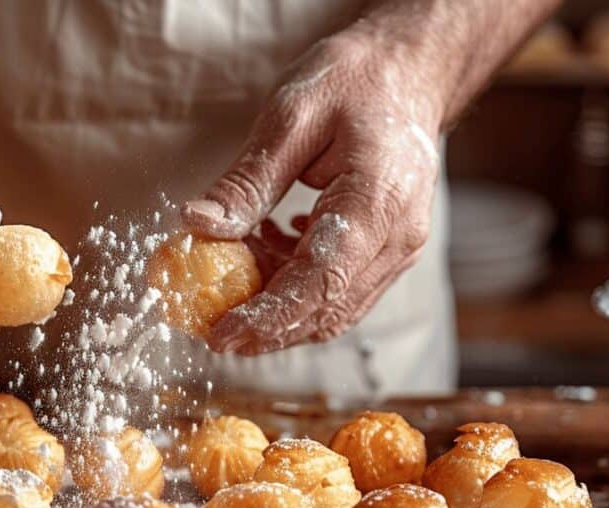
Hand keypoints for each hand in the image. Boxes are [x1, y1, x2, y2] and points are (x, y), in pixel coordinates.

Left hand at [183, 27, 442, 354]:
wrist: (410, 72)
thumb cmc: (355, 82)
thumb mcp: (291, 116)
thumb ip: (248, 181)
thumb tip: (198, 226)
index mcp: (377, 203)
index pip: (319, 282)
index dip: (267, 317)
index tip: (219, 334)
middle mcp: (396, 239)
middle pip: (327, 310)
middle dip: (267, 330)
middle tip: (211, 331)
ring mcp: (397, 250)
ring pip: (334, 308)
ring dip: (278, 310)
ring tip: (230, 283)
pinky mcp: (387, 251)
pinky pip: (340, 288)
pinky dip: (296, 286)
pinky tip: (264, 252)